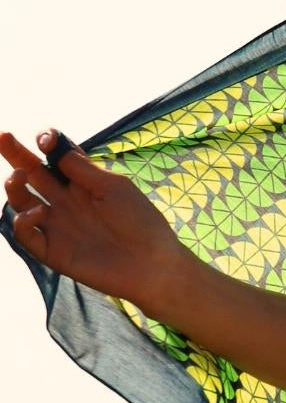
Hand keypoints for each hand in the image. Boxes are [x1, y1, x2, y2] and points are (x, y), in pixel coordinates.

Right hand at [1, 127, 185, 304]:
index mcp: (83, 185)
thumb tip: (50, 144)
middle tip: (3, 136)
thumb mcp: (113, 186)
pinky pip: (26, 234)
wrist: (153, 265)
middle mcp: (67, 203)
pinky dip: (22, 221)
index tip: (44, 138)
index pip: (55, 159)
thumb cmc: (140, 223)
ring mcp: (58, 226)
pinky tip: (39, 212)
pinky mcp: (54, 251)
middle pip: (32, 174)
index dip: (46, 145)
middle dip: (16, 154)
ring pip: (21, 202)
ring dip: (13, 186)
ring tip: (19, 176)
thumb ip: (81, 167)